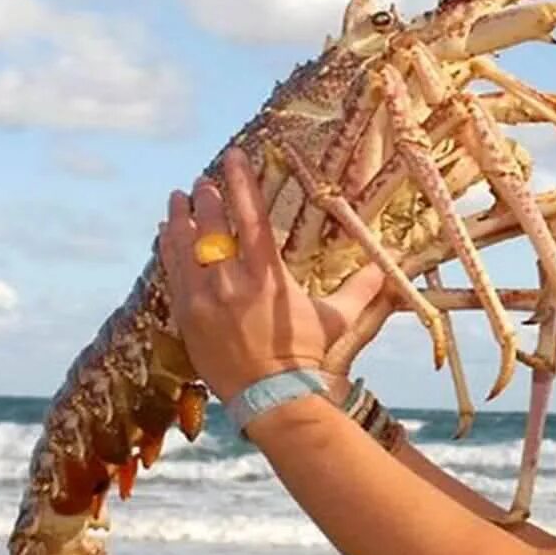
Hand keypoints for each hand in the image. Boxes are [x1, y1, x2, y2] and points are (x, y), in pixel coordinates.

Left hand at [157, 148, 387, 401]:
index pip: (251, 216)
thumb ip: (360, 290)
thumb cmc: (307, 356)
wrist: (272, 397)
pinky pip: (171, 272)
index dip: (241, 182)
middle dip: (207, 197)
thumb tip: (390, 269)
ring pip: (184, 245)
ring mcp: (204, 298)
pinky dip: (167, 248)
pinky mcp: (186, 316)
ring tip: (178, 198)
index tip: (233, 157)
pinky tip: (165, 234)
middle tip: (204, 182)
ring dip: (180, 217)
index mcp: (268, 275)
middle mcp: (231, 281)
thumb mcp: (336, 320)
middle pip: (212, 224)